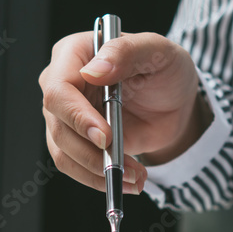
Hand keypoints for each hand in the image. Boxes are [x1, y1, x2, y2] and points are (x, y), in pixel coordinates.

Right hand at [38, 31, 211, 193]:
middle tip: (123, 165)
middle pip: (58, 125)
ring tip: (135, 176)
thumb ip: (126, 52)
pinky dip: (100, 179)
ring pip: (64, 152)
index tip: (104, 137)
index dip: (77, 116)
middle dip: (90, 152)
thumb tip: (93, 71)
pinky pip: (76, 167)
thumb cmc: (165, 69)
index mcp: (74, 54)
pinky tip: (129, 180)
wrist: (174, 103)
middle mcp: (61, 84)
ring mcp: (66, 116)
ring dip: (98, 171)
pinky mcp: (76, 142)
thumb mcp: (157, 51)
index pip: (58, 88)